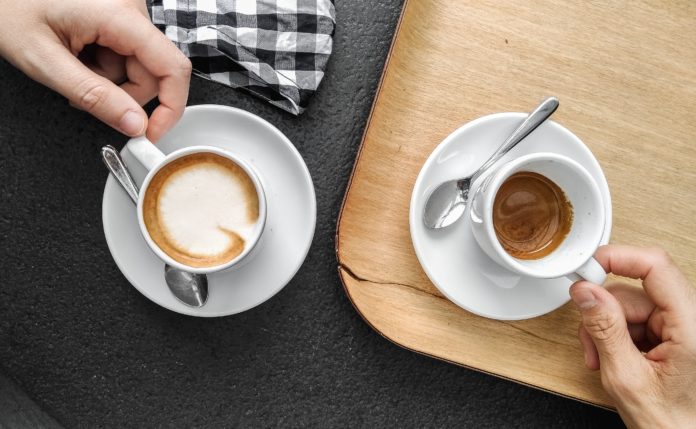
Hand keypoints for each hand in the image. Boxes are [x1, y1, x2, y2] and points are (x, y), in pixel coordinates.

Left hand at [0, 0, 190, 140]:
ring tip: (71, 68)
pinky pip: (126, 55)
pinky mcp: (119, 18)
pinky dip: (103, 67)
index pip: (172, 67)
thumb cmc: (7, 9)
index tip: (152, 133)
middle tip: (81, 94)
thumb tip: (135, 124)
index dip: (170, 107)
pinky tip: (77, 57)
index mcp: (119, 14)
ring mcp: (126, 12)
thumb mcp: (45, 62)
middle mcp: (130, 9)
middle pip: (153, 72)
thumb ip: (94, 96)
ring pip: (138, 67)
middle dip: (122, 94)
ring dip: (108, 81)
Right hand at [570, 245, 695, 427]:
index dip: (618, 258)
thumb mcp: (625, 377)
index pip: (656, 267)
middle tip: (590, 340)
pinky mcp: (671, 334)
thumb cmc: (671, 423)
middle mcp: (691, 321)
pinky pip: (633, 320)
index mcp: (692, 327)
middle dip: (603, 313)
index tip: (588, 266)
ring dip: (606, 330)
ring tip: (603, 360)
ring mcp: (682, 327)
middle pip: (634, 291)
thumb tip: (586, 292)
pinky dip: (615, 337)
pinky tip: (613, 359)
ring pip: (628, 306)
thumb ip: (604, 330)